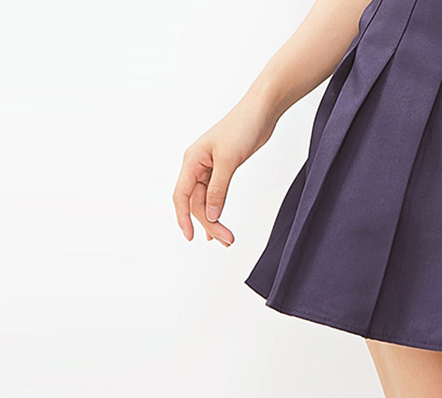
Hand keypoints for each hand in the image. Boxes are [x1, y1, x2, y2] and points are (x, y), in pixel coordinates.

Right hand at [173, 101, 277, 246]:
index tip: (190, 237)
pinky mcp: (222, 169)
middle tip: (227, 241)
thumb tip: (210, 214)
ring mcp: (209, 168)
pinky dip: (217, 210)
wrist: (259, 113)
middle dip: (209, 223)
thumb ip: (218, 189)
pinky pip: (215, 194)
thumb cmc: (242, 128)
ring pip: (206, 200)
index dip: (183, 218)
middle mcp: (196, 165)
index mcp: (192, 160)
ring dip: (215, 220)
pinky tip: (219, 222)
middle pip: (196, 202)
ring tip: (227, 240)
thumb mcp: (228, 161)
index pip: (182, 195)